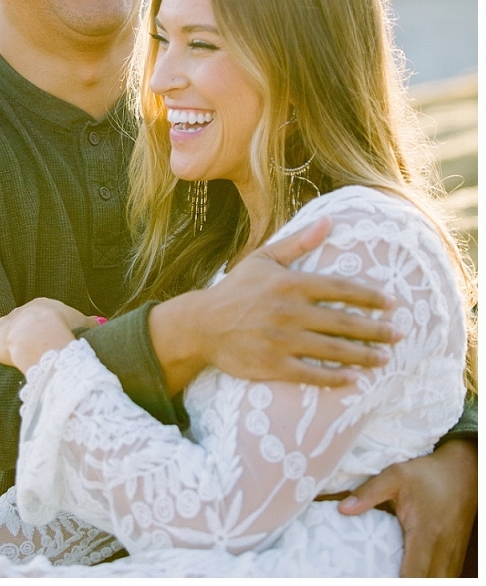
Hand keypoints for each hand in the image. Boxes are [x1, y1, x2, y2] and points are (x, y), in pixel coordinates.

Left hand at [0, 298, 96, 372]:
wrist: (38, 335)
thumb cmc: (62, 327)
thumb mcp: (81, 322)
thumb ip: (88, 323)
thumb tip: (100, 322)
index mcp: (41, 305)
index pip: (43, 318)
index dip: (48, 332)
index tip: (52, 344)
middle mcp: (21, 311)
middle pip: (25, 326)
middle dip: (31, 338)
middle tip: (41, 354)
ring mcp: (5, 324)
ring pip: (9, 336)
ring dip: (15, 346)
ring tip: (26, 360)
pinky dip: (2, 355)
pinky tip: (11, 364)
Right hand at [150, 216, 400, 393]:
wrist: (201, 325)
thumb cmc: (235, 289)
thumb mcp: (264, 258)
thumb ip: (298, 243)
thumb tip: (328, 221)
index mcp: (290, 283)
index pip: (339, 289)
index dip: (369, 297)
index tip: (391, 303)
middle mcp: (289, 312)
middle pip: (342, 322)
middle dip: (375, 330)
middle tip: (400, 334)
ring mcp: (282, 341)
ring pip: (332, 350)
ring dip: (363, 356)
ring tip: (385, 359)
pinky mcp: (273, 366)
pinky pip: (311, 374)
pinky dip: (335, 378)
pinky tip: (354, 380)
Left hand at [337, 438, 477, 575]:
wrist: (462, 471)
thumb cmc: (427, 474)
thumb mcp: (396, 475)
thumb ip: (369, 493)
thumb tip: (343, 509)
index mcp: (426, 534)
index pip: (415, 574)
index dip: (400, 582)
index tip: (380, 578)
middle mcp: (442, 550)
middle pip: (428, 583)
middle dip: (408, 583)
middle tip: (384, 576)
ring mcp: (453, 554)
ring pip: (441, 581)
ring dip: (421, 581)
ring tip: (397, 574)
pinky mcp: (457, 554)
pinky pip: (446, 576)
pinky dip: (432, 578)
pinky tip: (416, 573)